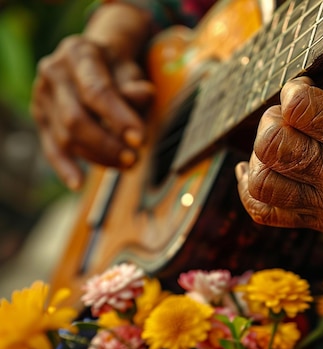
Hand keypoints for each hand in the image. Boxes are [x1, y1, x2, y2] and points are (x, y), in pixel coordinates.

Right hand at [30, 3, 152, 189]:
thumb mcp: (131, 70)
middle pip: (75, 118)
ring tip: (127, 164)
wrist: (95, 60)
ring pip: (65, 136)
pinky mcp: (40, 118)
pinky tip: (78, 183)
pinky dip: (64, 167)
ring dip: (97, 157)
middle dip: (107, 144)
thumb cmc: (118, 69)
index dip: (119, 118)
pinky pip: (50, 147)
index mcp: (78, 53)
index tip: (140, 140)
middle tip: (134, 159)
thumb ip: (136, 86)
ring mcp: (42, 96)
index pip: (96, 91)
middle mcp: (53, 72)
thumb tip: (143, 96)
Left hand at [235, 46, 322, 239]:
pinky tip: (261, 168)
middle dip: (272, 119)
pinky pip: (265, 212)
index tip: (304, 86)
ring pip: (262, 182)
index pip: (299, 108)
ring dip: (260, 155)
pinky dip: (251, 188)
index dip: (294, 88)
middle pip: (272, 146)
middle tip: (289, 115)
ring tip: (280, 141)